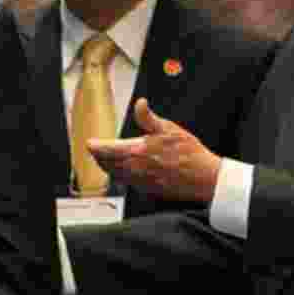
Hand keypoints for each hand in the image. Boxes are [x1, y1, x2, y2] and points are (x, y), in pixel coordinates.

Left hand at [87, 98, 221, 203]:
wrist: (203, 178)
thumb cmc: (188, 153)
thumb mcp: (168, 128)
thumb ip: (148, 117)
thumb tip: (139, 104)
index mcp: (136, 152)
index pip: (106, 151)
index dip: (95, 146)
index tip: (89, 143)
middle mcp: (134, 170)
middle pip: (106, 164)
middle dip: (99, 157)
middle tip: (95, 150)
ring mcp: (140, 182)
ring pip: (115, 175)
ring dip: (107, 167)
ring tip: (106, 160)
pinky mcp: (147, 190)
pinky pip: (127, 183)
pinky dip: (120, 176)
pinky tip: (125, 170)